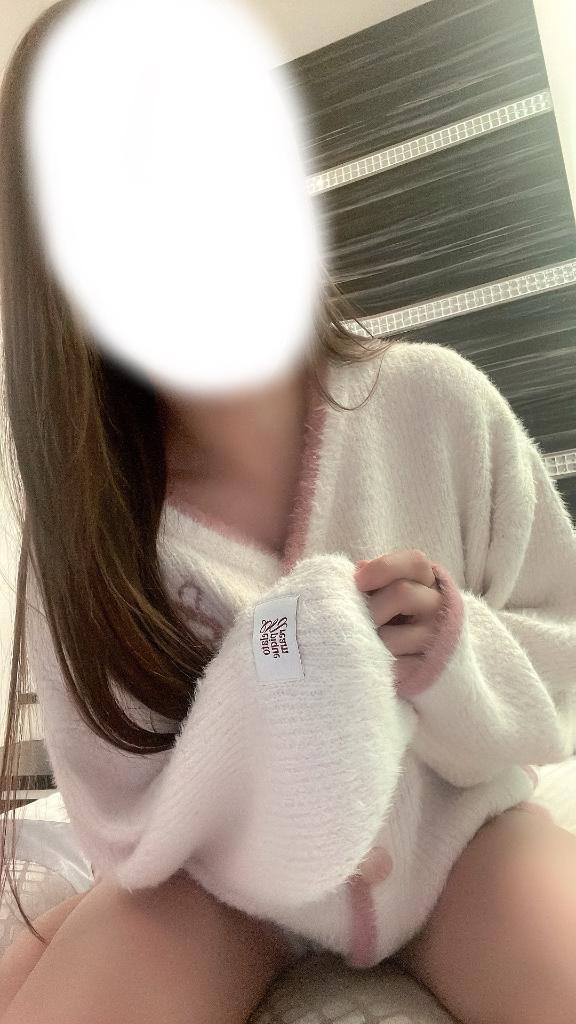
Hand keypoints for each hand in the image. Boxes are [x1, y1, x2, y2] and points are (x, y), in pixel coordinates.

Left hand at [353, 549, 442, 671]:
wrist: (428, 657)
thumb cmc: (397, 614)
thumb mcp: (390, 589)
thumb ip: (376, 577)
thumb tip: (359, 569)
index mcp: (429, 581)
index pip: (415, 562)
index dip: (383, 568)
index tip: (358, 580)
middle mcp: (439, 605)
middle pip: (403, 593)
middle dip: (372, 607)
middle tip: (359, 619)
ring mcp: (437, 637)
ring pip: (391, 635)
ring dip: (371, 639)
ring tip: (369, 641)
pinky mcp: (429, 668)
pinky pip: (394, 665)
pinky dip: (378, 662)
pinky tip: (379, 660)